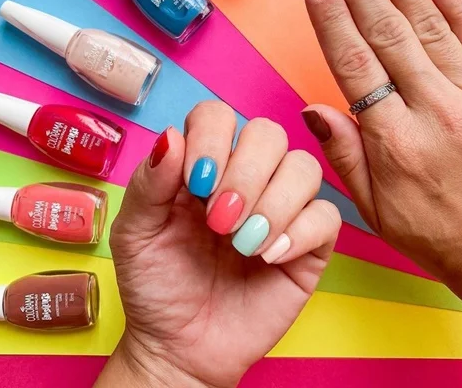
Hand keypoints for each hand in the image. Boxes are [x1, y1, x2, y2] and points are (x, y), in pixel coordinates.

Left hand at [98, 103, 340, 387]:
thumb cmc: (156, 284)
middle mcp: (245, 176)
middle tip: (219, 220)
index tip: (195, 184)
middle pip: (267, 132)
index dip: (212, 138)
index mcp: (202, 164)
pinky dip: (299, 231)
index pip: (217, 116)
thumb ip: (149, 183)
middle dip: (245, 172)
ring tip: (242, 243)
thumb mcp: (135, 233)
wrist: (181, 346)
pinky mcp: (308, 243)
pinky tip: (268, 256)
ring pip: (303, 166)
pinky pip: (326, 216)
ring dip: (273, 201)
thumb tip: (172, 136)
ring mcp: (279, 207)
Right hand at [302, 0, 461, 385]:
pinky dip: (459, 7)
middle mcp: (437, 113)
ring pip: (432, 28)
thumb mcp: (377, 211)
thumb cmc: (441, 238)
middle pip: (389, 35)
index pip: (355, 65)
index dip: (331, 18)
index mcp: (397, 143)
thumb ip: (345, 154)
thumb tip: (314, 109)